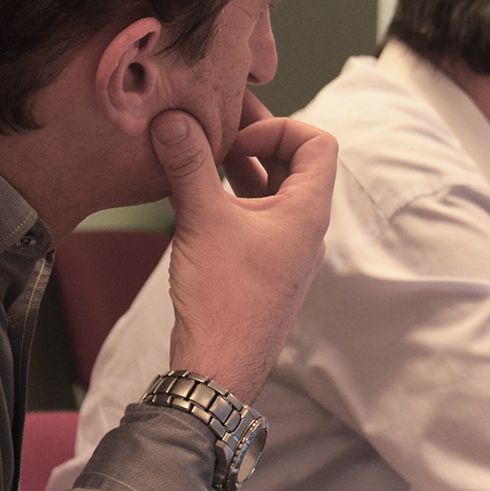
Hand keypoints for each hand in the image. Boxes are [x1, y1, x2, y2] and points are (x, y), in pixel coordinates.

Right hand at [158, 90, 336, 403]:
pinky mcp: (261, 267)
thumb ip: (188, 164)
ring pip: (267, 191)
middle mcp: (303, 227)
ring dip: (237, 167)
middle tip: (214, 121)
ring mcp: (284, 249)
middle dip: (253, 138)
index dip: (279, 127)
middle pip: (291, 163)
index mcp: (307, 211)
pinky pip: (251, 216)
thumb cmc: (223, 299)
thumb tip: (172, 118)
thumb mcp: (203, 220)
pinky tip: (190, 189)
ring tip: (198, 147)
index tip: (238, 139)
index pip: (317, 143)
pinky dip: (228, 196)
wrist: (217, 372)